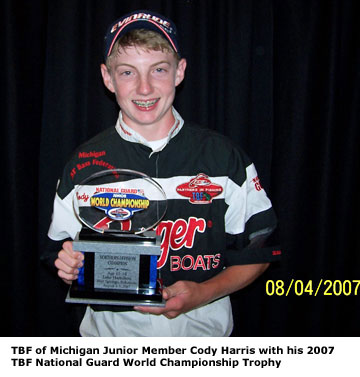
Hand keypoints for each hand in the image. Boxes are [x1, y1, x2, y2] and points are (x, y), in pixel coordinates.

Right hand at [54, 241, 83, 284]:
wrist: (83, 270)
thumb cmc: (85, 260)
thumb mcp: (86, 255)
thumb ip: (85, 254)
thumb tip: (84, 257)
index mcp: (71, 247)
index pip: (66, 245)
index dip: (73, 251)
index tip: (81, 257)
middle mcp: (64, 253)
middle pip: (61, 254)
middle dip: (72, 262)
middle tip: (81, 265)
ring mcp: (60, 262)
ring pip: (58, 263)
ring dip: (70, 269)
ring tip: (78, 271)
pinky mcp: (60, 271)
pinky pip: (60, 273)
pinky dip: (69, 276)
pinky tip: (75, 276)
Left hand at [133, 263, 269, 318]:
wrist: (203, 295)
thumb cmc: (193, 289)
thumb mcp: (182, 285)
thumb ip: (170, 290)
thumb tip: (162, 293)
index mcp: (174, 305)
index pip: (156, 307)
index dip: (145, 307)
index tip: (136, 305)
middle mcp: (172, 312)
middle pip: (155, 309)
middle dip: (146, 304)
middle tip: (136, 299)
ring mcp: (172, 313)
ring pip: (158, 309)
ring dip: (151, 304)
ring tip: (143, 297)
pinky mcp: (173, 311)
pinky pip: (162, 308)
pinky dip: (157, 304)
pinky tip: (153, 298)